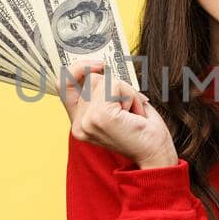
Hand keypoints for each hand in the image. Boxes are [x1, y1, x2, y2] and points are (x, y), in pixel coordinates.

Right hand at [59, 60, 178, 168]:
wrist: (156, 154)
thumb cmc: (142, 130)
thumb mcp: (117, 106)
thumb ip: (101, 91)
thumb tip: (97, 67)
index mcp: (79, 122)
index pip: (63, 83)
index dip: (77, 68)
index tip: (98, 65)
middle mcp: (78, 124)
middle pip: (91, 78)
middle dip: (116, 86)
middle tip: (130, 108)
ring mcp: (86, 121)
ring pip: (104, 80)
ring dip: (126, 92)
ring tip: (132, 113)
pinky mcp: (99, 117)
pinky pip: (115, 86)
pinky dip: (130, 95)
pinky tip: (135, 114)